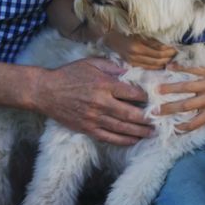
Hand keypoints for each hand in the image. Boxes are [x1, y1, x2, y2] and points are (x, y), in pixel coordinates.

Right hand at [34, 57, 152, 144]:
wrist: (45, 91)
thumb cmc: (69, 74)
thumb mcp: (91, 63)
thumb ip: (112, 67)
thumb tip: (130, 72)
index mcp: (105, 84)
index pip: (133, 93)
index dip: (146, 97)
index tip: (154, 99)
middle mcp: (102, 103)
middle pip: (131, 114)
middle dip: (148, 119)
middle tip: (159, 121)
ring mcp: (94, 118)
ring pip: (123, 128)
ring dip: (140, 132)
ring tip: (151, 133)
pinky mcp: (87, 128)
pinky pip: (109, 137)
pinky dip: (123, 140)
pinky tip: (133, 141)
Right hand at [101, 28, 175, 69]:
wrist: (110, 38)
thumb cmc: (125, 32)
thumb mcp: (139, 34)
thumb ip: (152, 41)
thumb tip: (167, 46)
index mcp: (137, 47)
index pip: (158, 52)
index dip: (168, 51)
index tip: (176, 48)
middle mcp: (135, 57)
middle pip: (157, 60)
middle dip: (168, 57)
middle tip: (176, 54)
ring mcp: (133, 62)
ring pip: (153, 66)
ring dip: (164, 62)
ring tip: (171, 58)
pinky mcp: (132, 65)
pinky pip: (147, 67)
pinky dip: (156, 66)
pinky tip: (162, 63)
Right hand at [157, 61, 204, 131]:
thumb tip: (198, 122)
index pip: (195, 123)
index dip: (182, 128)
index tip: (171, 129)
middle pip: (185, 106)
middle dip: (169, 109)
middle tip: (155, 111)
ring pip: (186, 87)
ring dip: (170, 88)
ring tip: (157, 89)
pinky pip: (192, 70)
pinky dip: (180, 68)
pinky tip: (170, 67)